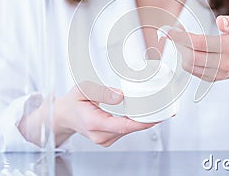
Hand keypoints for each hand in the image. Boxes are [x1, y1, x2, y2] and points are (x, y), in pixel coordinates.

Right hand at [19, 81, 155, 146]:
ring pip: (128, 131)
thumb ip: (101, 92)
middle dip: (148, 120)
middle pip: (129, 129)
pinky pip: (125, 131)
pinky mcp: (108, 138)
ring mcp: (104, 139)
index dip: (141, 123)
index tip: (156, 117)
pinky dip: (135, 123)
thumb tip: (120, 96)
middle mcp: (99, 135)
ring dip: (142, 122)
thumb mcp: (83, 89)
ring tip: (157, 109)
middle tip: (164, 108)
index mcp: (93, 123)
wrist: (63, 116)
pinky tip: (143, 115)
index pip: (122, 126)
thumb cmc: (72, 102)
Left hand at [168, 14, 228, 91]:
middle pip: (191, 56)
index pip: (199, 43)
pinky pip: (193, 71)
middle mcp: (224, 62)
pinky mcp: (213, 78)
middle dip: (178, 44)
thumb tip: (220, 22)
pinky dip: (185, 60)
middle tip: (173, 33)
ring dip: (180, 52)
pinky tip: (186, 50)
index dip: (181, 37)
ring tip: (180, 41)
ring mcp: (218, 73)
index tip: (169, 30)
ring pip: (190, 65)